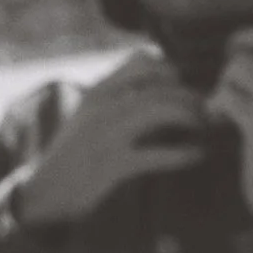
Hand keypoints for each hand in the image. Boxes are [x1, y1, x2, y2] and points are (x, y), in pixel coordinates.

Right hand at [18, 49, 210, 228]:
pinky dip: (184, 154)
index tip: (185, 88)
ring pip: (161, 110)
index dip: (171, 71)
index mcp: (98, 92)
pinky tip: (198, 155)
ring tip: (204, 129)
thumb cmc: (73, 155)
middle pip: (159, 85)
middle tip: (208, 112)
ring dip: (191, 118)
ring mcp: (107, 134)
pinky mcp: (113, 164)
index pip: (141, 61)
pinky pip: (158, 154)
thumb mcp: (88, 117)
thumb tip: (158, 89)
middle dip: (190, 97)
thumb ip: (117, 98)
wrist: (45, 192)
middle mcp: (102, 106)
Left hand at [206, 25, 252, 224]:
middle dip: (226, 80)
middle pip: (242, 59)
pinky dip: (213, 109)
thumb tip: (235, 50)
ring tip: (224, 115)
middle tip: (227, 104)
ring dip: (219, 94)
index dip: (245, 37)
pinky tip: (217, 124)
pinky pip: (225, 97)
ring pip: (233, 74)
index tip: (230, 50)